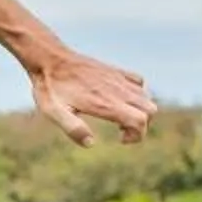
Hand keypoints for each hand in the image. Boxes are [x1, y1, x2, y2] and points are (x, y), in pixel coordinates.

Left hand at [26, 47, 154, 146]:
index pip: (140, 120)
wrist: (50, 58)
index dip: (136, 135)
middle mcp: (116, 90)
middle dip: (142, 126)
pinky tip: (119, 99)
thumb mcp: (53, 112)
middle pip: (150, 110)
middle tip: (120, 130)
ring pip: (147, 97)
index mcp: (104, 103)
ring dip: (140, 111)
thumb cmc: (50, 87)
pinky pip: (139, 83)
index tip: (119, 138)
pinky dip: (137, 94)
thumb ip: (72, 128)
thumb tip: (90, 143)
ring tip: (119, 116)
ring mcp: (118, 79)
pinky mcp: (115, 71)